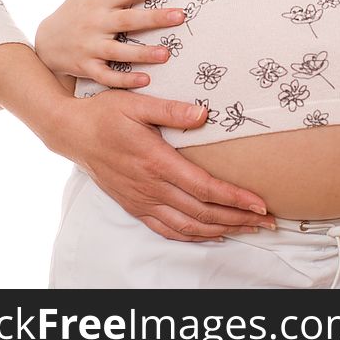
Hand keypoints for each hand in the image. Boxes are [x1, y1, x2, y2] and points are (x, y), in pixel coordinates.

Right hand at [35, 0, 186, 87]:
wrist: (45, 42)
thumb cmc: (75, 10)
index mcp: (99, 1)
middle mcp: (96, 23)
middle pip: (128, 20)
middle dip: (154, 18)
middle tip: (181, 16)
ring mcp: (91, 47)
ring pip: (119, 51)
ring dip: (142, 53)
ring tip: (166, 54)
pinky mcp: (87, 67)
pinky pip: (107, 76)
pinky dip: (124, 80)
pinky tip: (145, 80)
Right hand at [49, 89, 275, 240]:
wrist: (71, 132)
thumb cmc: (105, 114)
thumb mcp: (137, 103)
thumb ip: (171, 110)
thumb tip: (204, 114)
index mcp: (156, 162)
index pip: (205, 188)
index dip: (235, 199)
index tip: (260, 204)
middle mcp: (150, 187)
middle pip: (203, 213)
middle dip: (239, 219)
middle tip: (268, 221)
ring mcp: (142, 200)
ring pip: (188, 226)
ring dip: (222, 231)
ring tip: (249, 229)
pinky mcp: (134, 206)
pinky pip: (167, 229)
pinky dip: (192, 236)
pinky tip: (211, 235)